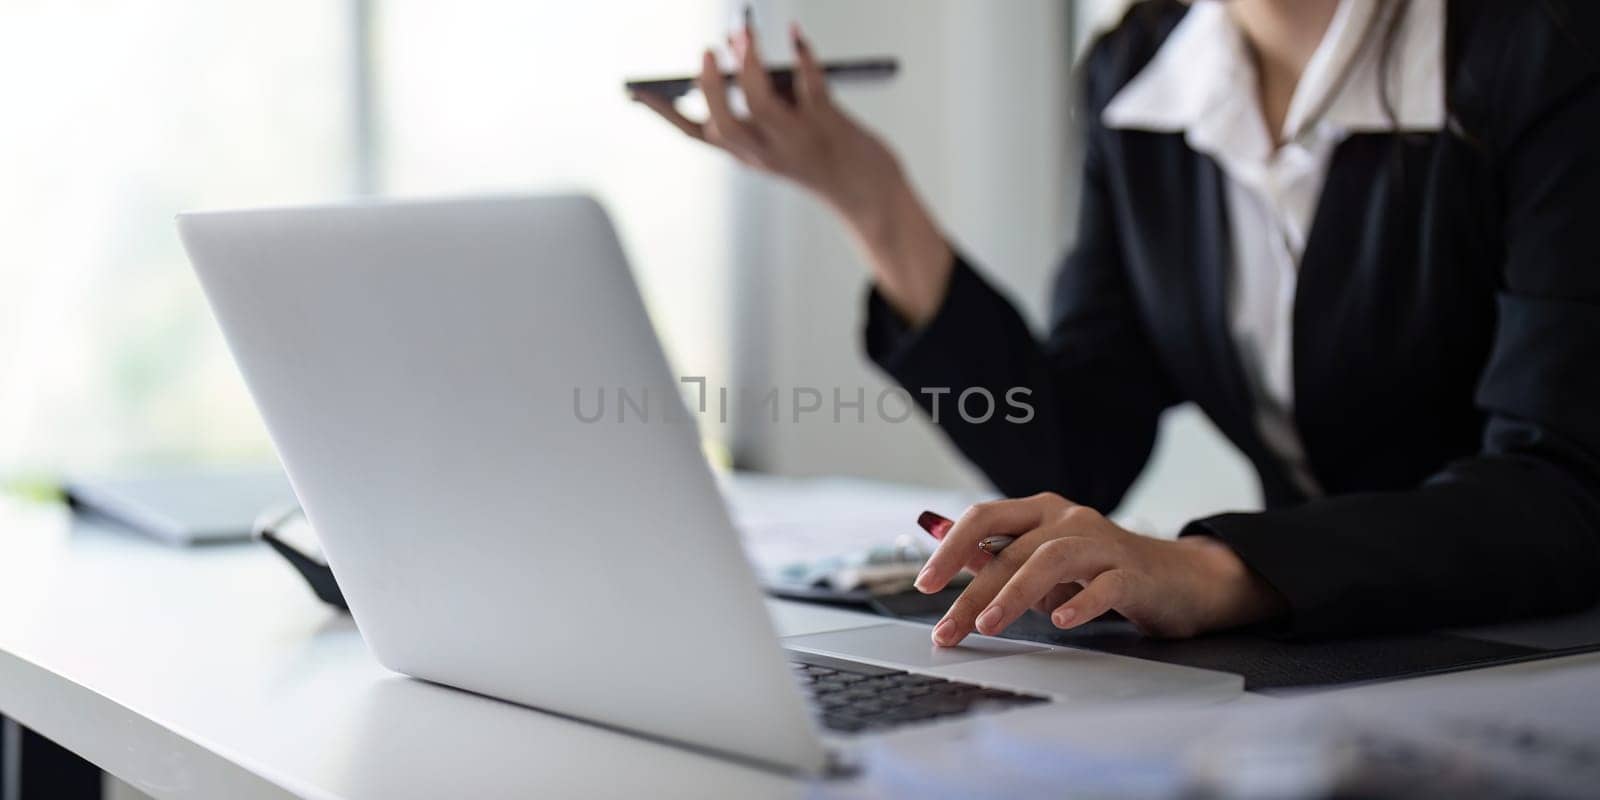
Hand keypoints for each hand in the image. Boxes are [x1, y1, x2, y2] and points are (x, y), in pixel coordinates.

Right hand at [630, 22, 952, 324]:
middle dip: (710, 86)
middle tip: (707, 52)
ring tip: (744, 34)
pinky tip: (796, 34)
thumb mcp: (783, 132)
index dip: (663, 114)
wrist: (870, 195)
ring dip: (748, 65)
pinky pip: (810, 85)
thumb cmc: (825, 157)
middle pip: (722, 122)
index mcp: (748, 154)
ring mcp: (797, 140)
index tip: (636, 93)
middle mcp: (766, 151)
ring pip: (759, 103)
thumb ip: (761, 94)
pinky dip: (802, 55)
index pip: (696, 135)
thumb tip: (738, 43)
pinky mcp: (829, 126)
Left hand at [914, 493, 1286, 644]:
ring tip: (989, 625)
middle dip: (973, 592)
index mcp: (1041, 512)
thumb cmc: (1103, 573)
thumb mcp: (1042, 566)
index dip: (950, 547)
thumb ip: (999, 557)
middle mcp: (1069, 519)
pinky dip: (1081, 602)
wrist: (1180, 581)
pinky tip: (1061, 622)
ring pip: (1051, 559)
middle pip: (1012, 549)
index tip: (926, 584)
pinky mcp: (1134, 573)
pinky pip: (1106, 585)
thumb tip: (948, 552)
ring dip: (1015, 593)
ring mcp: (1104, 543)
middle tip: (948, 629)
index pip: (984, 517)